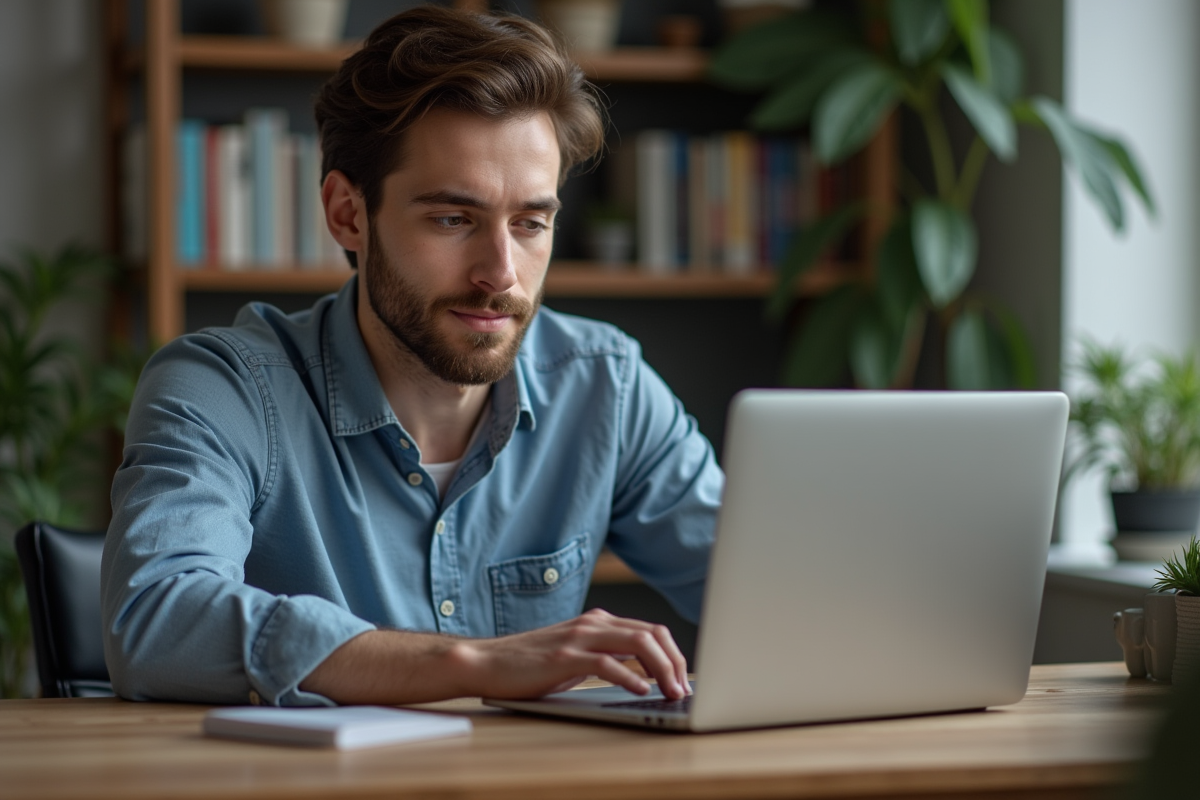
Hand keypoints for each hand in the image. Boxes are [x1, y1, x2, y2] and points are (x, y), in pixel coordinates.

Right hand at [454, 608, 690, 699]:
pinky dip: (628, 677)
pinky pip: (605, 662)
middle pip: (651, 634)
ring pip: (636, 643)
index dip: (673, 655)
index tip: (682, 680)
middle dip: (674, 662)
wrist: (486, 662)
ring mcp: (578, 638)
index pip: (650, 631)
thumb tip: (645, 675)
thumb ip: (606, 656)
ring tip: (670, 692)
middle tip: (683, 689)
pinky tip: (640, 690)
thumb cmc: (530, 665)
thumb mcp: (576, 656)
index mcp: (598, 622)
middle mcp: (592, 624)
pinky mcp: (564, 656)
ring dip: (660, 669)